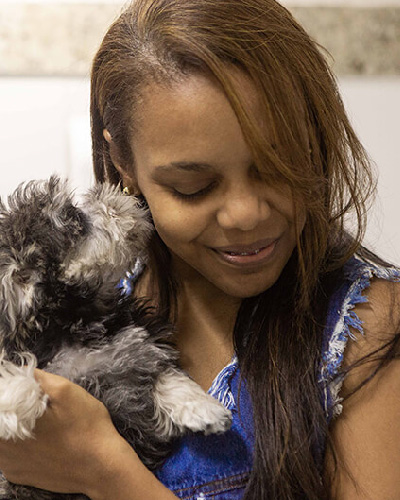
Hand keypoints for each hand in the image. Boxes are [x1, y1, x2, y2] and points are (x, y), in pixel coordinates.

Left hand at [0, 369, 128, 495]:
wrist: (103, 467)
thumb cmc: (87, 428)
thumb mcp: (66, 391)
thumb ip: (39, 378)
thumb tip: (23, 371)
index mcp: (9, 426)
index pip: (2, 401)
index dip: (10, 392)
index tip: (28, 390)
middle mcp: (3, 449)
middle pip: (1, 420)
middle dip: (14, 408)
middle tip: (39, 404)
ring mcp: (10, 465)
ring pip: (4, 437)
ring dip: (16, 425)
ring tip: (42, 420)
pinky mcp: (20, 475)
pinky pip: (11, 453)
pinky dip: (21, 442)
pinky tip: (44, 437)